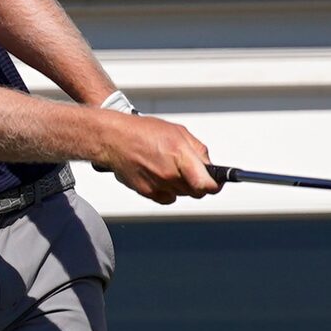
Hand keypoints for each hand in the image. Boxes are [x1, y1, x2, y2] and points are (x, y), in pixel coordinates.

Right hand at [90, 113, 219, 205]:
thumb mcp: (177, 132)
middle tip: (191, 171)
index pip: (206, 184)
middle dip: (198, 183)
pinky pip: (167, 198)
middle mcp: (169, 174)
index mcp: (180, 155)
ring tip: (169, 167)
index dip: (215, 185)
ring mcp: (157, 185)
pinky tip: (159, 175)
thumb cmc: (142, 132)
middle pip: (196, 191)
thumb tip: (209, 165)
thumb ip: (197, 150)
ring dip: (182, 185)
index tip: (217, 183)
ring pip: (182, 194)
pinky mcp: (147, 193)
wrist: (113, 139)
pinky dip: (168, 190)